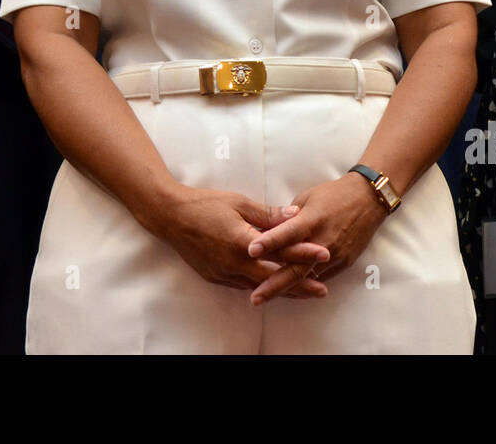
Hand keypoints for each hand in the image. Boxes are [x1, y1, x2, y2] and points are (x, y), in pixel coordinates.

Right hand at [149, 185, 329, 298]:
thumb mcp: (240, 203)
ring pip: (259, 286)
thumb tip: (296, 215)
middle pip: (273, 279)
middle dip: (300, 284)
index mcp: (242, 242)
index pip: (280, 251)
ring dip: (282, 289)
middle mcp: (234, 263)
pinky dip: (261, 286)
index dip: (304, 253)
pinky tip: (272, 287)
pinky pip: (244, 285)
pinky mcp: (216, 277)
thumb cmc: (205, 204)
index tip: (324, 253)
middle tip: (322, 289)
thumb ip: (268, 214)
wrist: (171, 217)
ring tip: (304, 292)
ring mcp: (224, 273)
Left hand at [245, 174, 386, 304]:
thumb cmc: (333, 195)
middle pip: (296, 267)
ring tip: (265, 298)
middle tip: (254, 298)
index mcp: (312, 219)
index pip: (288, 233)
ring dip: (286, 289)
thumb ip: (288, 218)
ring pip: (307, 278)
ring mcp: (335, 255)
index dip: (269, 242)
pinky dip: (304, 284)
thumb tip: (267, 230)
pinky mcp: (343, 263)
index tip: (250, 251)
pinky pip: (320, 277)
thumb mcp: (307, 198)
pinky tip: (288, 292)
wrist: (368, 200)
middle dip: (274, 284)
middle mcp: (323, 240)